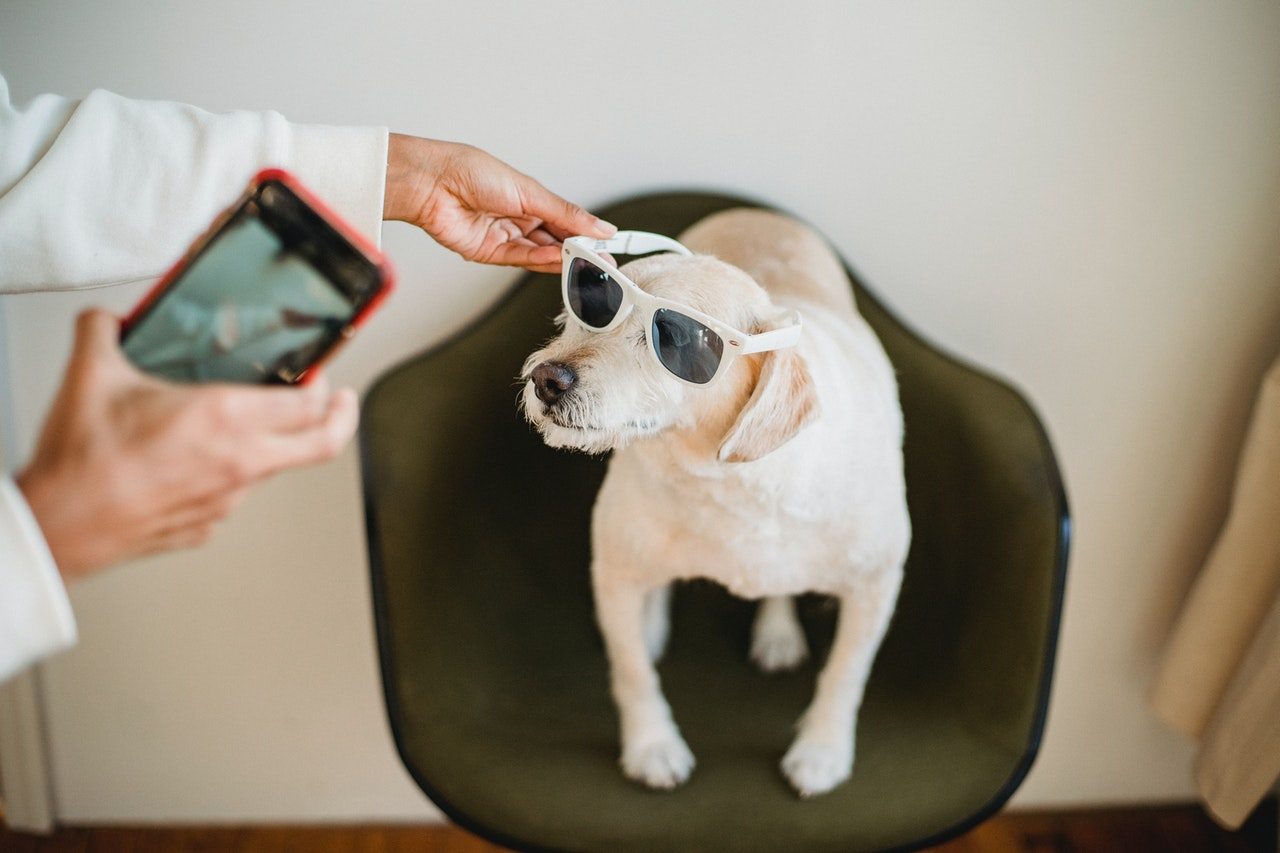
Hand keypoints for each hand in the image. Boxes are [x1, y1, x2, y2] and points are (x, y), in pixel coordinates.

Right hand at [16, 311, 358, 581]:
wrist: (59, 527)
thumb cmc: (82, 465)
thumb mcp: (92, 374)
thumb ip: (104, 331)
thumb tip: (107, 319)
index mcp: (225, 419)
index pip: (309, 403)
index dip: (324, 385)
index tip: (321, 373)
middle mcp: (239, 462)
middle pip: (322, 443)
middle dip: (341, 418)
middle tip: (341, 402)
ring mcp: (228, 499)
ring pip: (276, 468)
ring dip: (275, 445)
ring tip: (253, 424)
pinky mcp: (208, 526)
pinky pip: (236, 494)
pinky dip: (233, 473)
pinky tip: (206, 459)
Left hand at [383, 134, 615, 273]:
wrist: (432, 182)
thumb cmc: (472, 171)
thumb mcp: (529, 191)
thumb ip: (566, 214)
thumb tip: (599, 226)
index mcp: (529, 198)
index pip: (566, 220)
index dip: (587, 233)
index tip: (610, 243)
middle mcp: (518, 218)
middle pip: (555, 240)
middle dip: (579, 251)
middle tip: (603, 261)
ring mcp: (504, 236)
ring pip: (540, 254)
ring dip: (563, 259)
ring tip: (586, 263)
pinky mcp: (489, 253)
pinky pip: (521, 260)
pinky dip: (541, 262)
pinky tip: (559, 261)